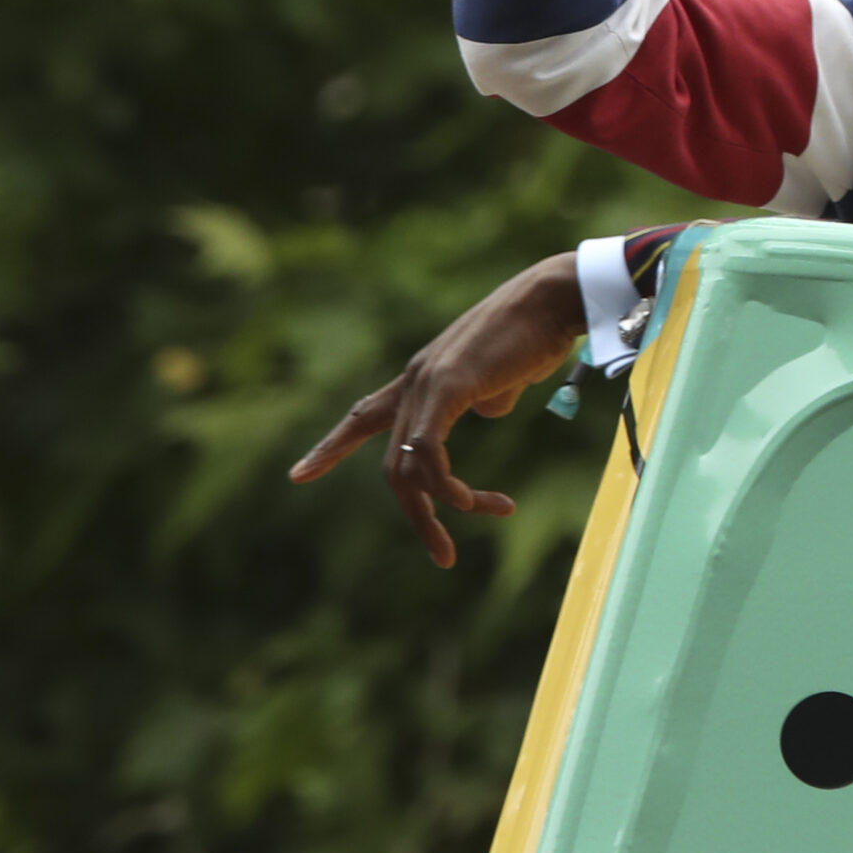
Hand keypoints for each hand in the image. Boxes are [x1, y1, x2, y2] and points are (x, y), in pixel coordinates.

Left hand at [287, 252, 585, 566]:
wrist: (554, 298)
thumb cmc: (539, 332)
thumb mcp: (506, 374)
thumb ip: (488, 394)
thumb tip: (487, 411)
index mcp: (424, 377)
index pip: (364, 416)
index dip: (332, 448)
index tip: (298, 475)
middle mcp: (414, 380)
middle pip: (393, 465)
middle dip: (417, 515)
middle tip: (444, 554)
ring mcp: (426, 382)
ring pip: (408, 467)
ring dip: (439, 509)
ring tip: (483, 517)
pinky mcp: (446, 386)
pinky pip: (428, 452)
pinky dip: (446, 485)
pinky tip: (471, 501)